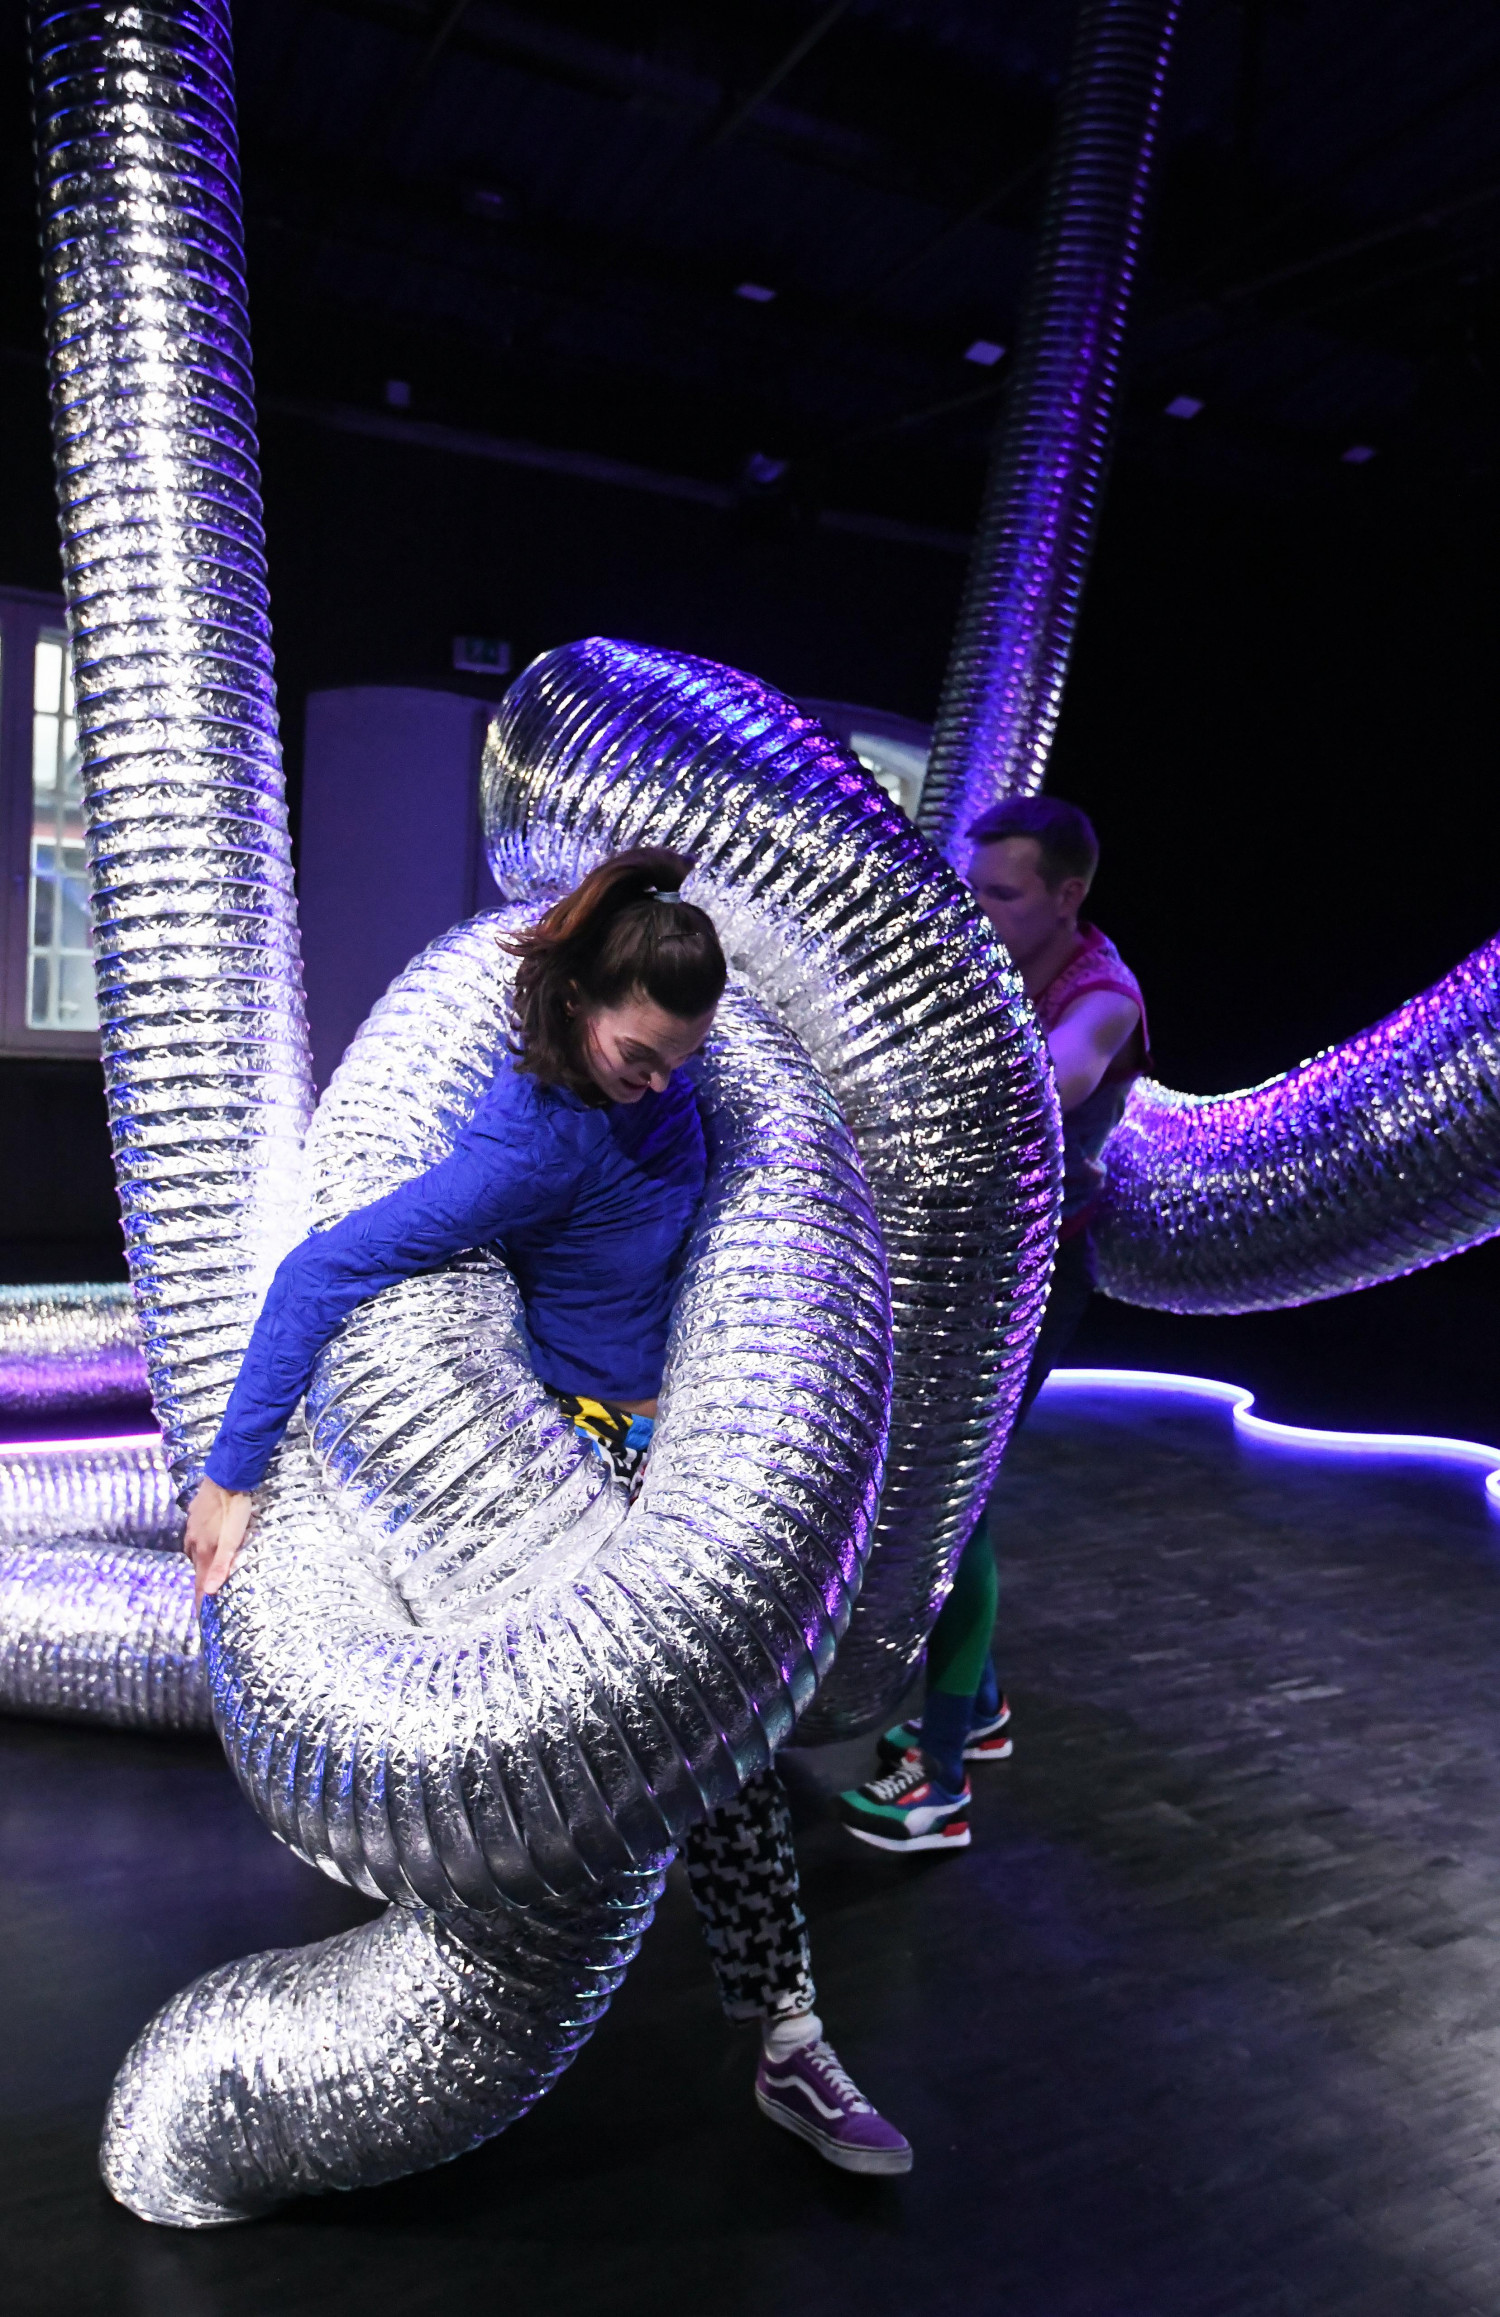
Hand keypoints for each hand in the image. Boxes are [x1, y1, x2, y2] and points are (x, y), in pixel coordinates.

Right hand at [184, 1478, 254, 1607]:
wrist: (227, 1475)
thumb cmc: (235, 1507)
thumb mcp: (233, 1538)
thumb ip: (222, 1564)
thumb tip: (208, 1591)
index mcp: (204, 1550)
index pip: (200, 1583)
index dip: (200, 1601)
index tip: (200, 1618)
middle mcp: (194, 1541)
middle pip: (197, 1570)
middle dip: (201, 1586)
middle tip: (206, 1600)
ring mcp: (193, 1527)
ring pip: (195, 1553)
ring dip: (200, 1566)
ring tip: (207, 1575)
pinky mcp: (195, 1515)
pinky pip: (195, 1539)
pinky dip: (201, 1549)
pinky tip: (207, 1545)